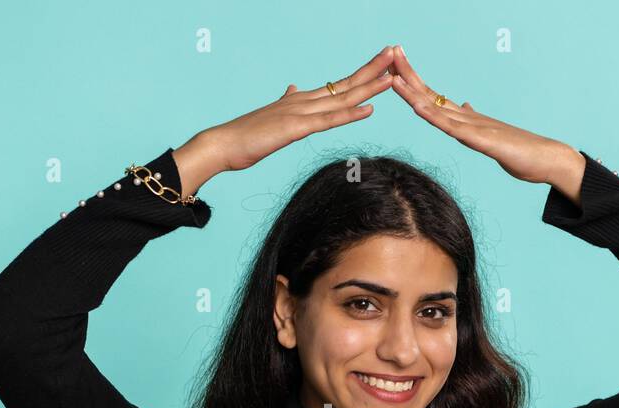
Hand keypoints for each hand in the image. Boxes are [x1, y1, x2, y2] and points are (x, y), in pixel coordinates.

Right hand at [173, 47, 396, 193]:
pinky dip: (351, 114)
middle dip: (372, 69)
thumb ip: (286, 103)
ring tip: (393, 75)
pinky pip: (329, 120)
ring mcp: (300, 113)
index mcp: (300, 101)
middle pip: (345, 84)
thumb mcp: (272, 118)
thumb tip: (293, 89)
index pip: (338, 85)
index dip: (361, 74)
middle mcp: (304, 101)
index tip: (381, 63)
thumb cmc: (245, 136)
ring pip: (342, 98)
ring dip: (369, 87)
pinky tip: (370, 109)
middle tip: (395, 53)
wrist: (222, 143)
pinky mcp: (296, 128)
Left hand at [387, 45, 584, 199]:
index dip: (413, 82)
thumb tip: (464, 108)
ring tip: (394, 76)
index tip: (396, 66)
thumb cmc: (521, 151)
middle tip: (390, 52)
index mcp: (465, 119)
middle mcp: (467, 118)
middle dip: (408, 75)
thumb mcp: (489, 137)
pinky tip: (419, 107)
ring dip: (414, 92)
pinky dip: (434, 117)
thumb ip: (474, 124)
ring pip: (437, 108)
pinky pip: (453, 128)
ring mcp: (474, 127)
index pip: (433, 97)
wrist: (548, 159)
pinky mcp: (482, 141)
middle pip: (430, 94)